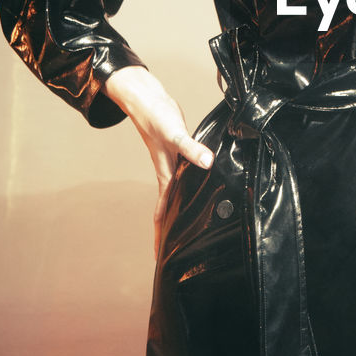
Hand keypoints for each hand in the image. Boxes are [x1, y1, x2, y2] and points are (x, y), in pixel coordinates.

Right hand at [103, 65, 212, 256]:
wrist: (147, 98)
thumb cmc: (156, 116)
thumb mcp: (175, 134)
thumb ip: (192, 149)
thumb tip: (208, 163)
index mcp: (166, 175)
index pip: (162, 213)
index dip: (162, 235)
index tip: (160, 258)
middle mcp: (169, 173)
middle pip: (169, 209)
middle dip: (171, 231)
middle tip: (176, 254)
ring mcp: (175, 164)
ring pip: (178, 194)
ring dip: (181, 210)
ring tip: (189, 228)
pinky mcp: (182, 152)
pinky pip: (188, 176)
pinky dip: (194, 184)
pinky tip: (205, 185)